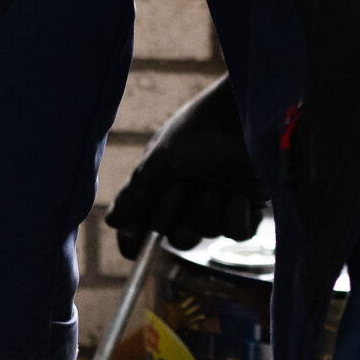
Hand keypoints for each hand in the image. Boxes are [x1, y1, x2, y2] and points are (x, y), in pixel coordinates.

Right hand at [106, 74, 268, 258]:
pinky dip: (235, 216)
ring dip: (207, 211)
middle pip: (175, 238)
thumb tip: (111, 222)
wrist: (243, 114)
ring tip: (214, 184)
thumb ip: (135, 194)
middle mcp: (190, 199)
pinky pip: (237, 233)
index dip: (136, 240)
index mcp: (163, 186)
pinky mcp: (248, 208)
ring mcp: (220, 204)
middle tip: (180, 188)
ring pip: (206, 234)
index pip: (143, 227)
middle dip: (174, 219)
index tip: (132, 246)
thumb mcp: (159, 161)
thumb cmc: (198, 129)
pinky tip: (239, 194)